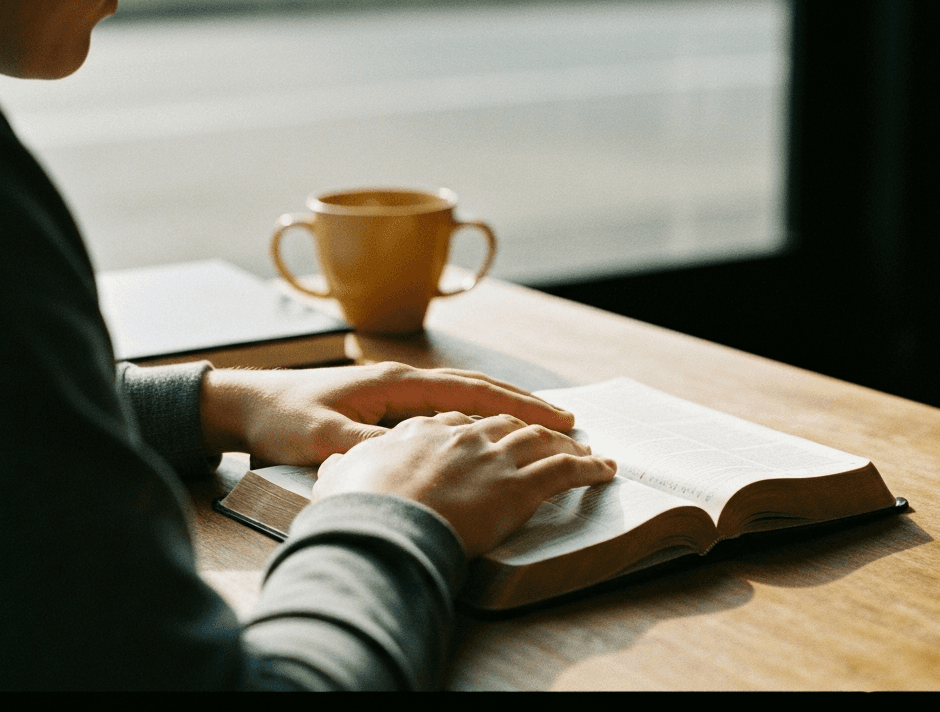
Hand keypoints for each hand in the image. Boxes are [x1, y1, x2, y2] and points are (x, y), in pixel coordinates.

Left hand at [198, 362, 578, 466]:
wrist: (245, 403)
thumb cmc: (281, 419)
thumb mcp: (322, 439)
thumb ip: (365, 449)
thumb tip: (403, 461)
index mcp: (396, 383)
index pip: (471, 391)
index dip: (516, 405)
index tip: (556, 417)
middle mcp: (401, 380)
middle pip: (478, 388)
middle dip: (523, 404)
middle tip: (567, 421)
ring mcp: (394, 390)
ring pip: (464, 396)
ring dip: (503, 408)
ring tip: (542, 425)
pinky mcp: (383, 404)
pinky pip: (444, 407)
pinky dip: (475, 416)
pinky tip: (486, 434)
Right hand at [312, 411, 617, 556]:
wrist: (378, 521)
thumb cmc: (352, 505)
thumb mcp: (334, 475)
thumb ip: (341, 468)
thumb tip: (335, 470)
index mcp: (417, 429)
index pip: (454, 418)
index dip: (476, 423)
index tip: (489, 428)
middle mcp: (460, 434)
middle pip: (503, 421)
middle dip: (529, 422)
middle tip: (550, 426)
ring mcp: (490, 456)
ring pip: (538, 439)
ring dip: (565, 442)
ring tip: (583, 445)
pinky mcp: (517, 486)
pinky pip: (564, 471)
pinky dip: (589, 468)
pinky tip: (605, 470)